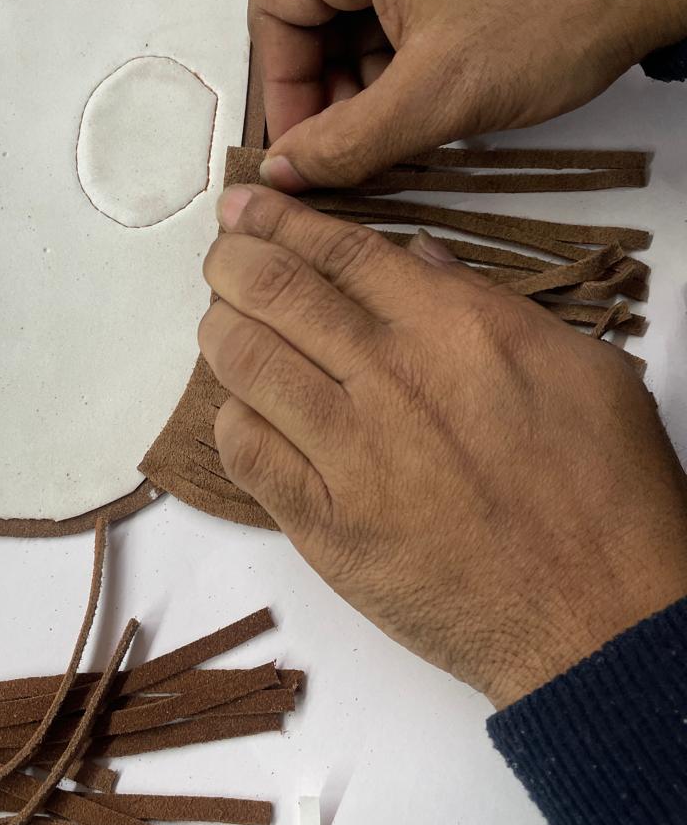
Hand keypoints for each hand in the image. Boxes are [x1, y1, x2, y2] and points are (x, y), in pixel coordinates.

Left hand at [198, 184, 686, 706]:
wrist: (600, 617)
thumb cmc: (604, 494)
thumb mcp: (579, 366)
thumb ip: (488, 303)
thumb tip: (419, 259)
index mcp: (451, 328)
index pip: (337, 251)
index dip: (277, 220)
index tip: (244, 206)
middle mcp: (390, 378)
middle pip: (275, 292)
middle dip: (231, 260)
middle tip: (220, 255)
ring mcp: (351, 453)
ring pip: (245, 363)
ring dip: (220, 330)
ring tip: (221, 322)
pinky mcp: (327, 526)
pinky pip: (247, 453)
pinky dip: (231, 419)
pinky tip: (243, 411)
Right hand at [250, 0, 686, 190]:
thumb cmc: (555, 13)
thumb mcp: (437, 95)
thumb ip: (346, 142)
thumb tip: (281, 173)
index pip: (277, 7)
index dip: (284, 89)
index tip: (304, 151)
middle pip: (318, 4)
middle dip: (334, 85)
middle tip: (356, 148)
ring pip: (362, 2)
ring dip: (370, 71)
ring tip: (403, 125)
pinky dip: (404, 42)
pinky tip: (430, 88)